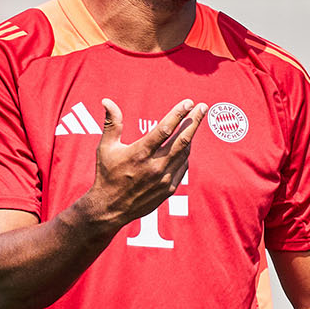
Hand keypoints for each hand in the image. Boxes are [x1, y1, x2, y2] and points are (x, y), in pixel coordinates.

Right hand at [81, 98, 205, 227]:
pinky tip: (185, 146)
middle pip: (182, 139)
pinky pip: (182, 167)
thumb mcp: (106, 147)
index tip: (188, 102)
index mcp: (140, 153)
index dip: (178, 113)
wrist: (110, 208)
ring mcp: (164, 179)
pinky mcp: (169, 189)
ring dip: (191, 136)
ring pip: (184, 153)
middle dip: (194, 121)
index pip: (165, 128)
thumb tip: (107, 101)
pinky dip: (185, 154)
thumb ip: (112, 123)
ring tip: (194, 123)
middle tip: (203, 108)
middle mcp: (155, 165)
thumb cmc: (107, 174)